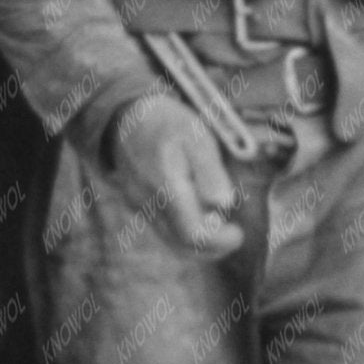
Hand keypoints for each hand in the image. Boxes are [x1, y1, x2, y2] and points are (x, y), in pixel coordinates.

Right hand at [108, 94, 246, 255]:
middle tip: (233, 234)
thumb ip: (210, 171)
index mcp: (167, 187)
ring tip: (219, 225)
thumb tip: (224, 204)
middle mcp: (150, 204)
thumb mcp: (197, 137)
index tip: (238, 232)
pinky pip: (163, 229)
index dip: (220, 241)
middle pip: (182, 245)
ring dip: (199, 241)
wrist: (126, 117)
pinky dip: (184, 230)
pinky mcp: (136, 206)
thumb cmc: (168, 124)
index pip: (193, 234)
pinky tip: (198, 214)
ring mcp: (140, 207)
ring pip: (171, 241)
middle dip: (212, 247)